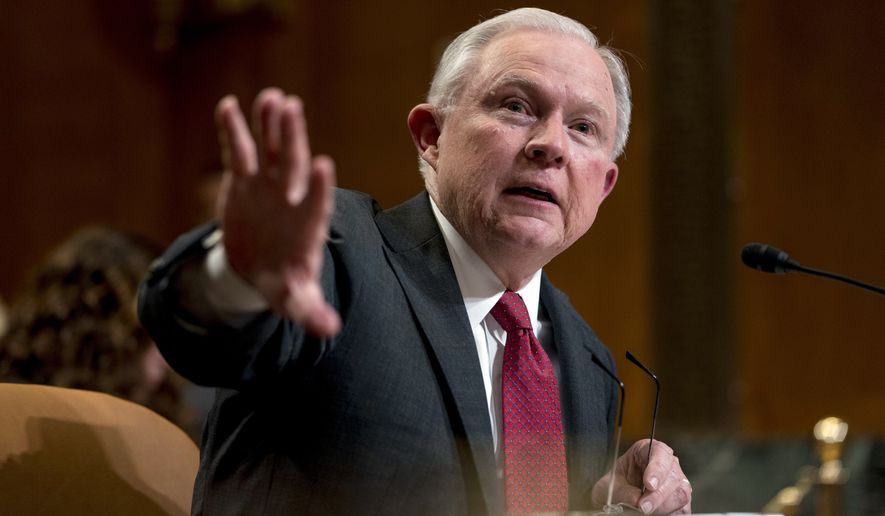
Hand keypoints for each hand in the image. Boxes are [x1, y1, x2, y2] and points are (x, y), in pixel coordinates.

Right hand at [214, 88, 339, 336]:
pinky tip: (228, 106)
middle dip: (292, 139)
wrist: (259, 268)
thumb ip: (310, 311)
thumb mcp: (295, 300)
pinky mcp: (243, 181)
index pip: (316, 203)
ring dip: (269, 125)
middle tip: (292, 108)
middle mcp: (290, 198)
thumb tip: (328, 329)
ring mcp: (267, 186)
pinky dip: (234, 131)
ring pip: (269, 151)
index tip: (322, 166)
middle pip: (291, 165)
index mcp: (307, 225)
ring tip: (272, 98)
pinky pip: (239, 152)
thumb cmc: (283, 283)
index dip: (317, 187)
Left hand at [591, 439, 690, 513]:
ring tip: (645, 511)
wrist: (616, 499)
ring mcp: (676, 482)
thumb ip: (624, 491)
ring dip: (662, 506)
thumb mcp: (611, 485)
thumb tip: (637, 500)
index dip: (657, 468)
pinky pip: (683, 508)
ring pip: (680, 493)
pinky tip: (656, 513)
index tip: (649, 484)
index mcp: (646, 451)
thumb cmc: (615, 486)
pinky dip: (669, 513)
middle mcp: (666, 464)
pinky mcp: (680, 501)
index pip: (659, 452)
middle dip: (658, 494)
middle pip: (672, 476)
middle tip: (643, 506)